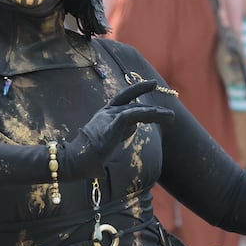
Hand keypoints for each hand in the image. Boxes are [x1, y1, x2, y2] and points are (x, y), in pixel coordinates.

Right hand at [60, 80, 174, 180]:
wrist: (74, 161)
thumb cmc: (87, 156)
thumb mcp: (107, 140)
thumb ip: (121, 131)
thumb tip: (134, 127)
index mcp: (103, 115)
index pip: (122, 98)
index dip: (136, 89)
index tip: (151, 84)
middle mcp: (106, 112)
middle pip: (130, 100)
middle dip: (146, 96)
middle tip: (162, 97)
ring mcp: (108, 117)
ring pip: (137, 109)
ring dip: (156, 112)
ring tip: (171, 117)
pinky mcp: (112, 125)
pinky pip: (135, 115)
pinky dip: (150, 114)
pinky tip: (162, 116)